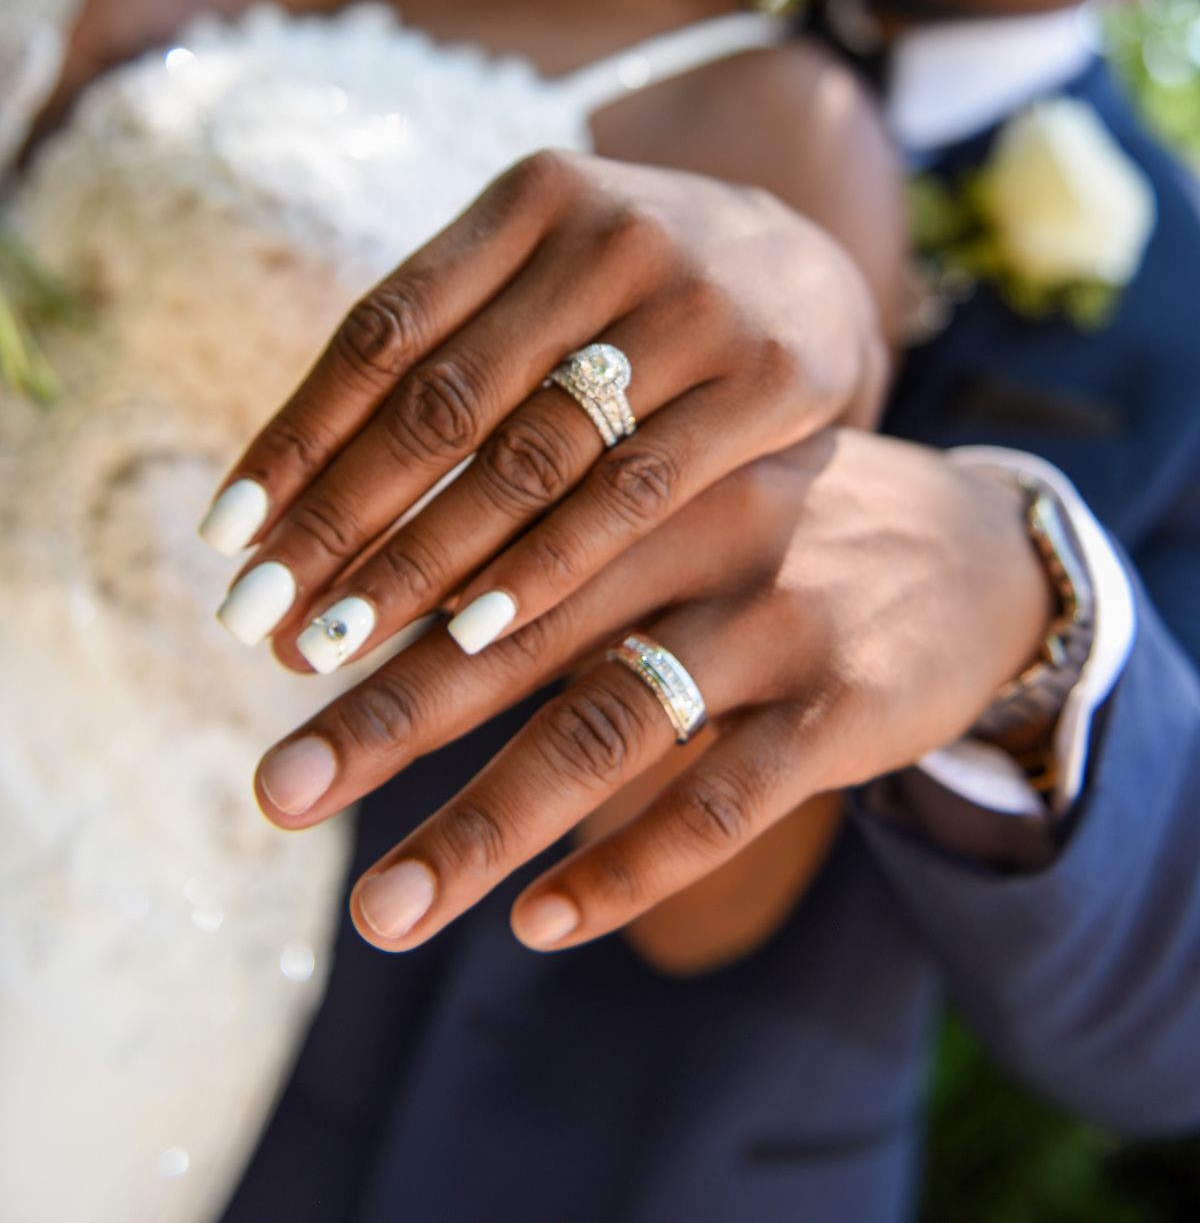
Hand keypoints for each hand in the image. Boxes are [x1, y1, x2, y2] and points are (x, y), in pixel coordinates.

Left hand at [203, 150, 887, 668]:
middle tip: (254, 620)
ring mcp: (692, 302)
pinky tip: (470, 634)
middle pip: (441, 397)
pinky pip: (634, 490)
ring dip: (420, 562)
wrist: (813, 269)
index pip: (383, 328)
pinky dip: (546, 566)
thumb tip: (283, 492)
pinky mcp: (766, 378)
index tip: (224, 536)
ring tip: (335, 648)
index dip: (297, 434)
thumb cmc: (631, 294)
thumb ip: (444, 348)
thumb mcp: (543, 278)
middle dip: (338, 518)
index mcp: (530, 197)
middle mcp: (608, 233)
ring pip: (528, 454)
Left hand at [253, 429, 1054, 953]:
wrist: (974, 551)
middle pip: (522, 635)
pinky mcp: (846, 707)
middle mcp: (700, 533)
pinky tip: (548, 921)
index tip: (265, 660)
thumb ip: (558, 539)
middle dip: (390, 719)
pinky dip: (634, 867)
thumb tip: (389, 607)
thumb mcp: (675, 497)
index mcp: (643, 468)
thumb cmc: (776, 531)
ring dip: (490, 826)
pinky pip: (728, 801)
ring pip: (614, 729)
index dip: (378, 607)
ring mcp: (776, 623)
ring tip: (389, 909)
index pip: (487, 538)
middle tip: (279, 791)